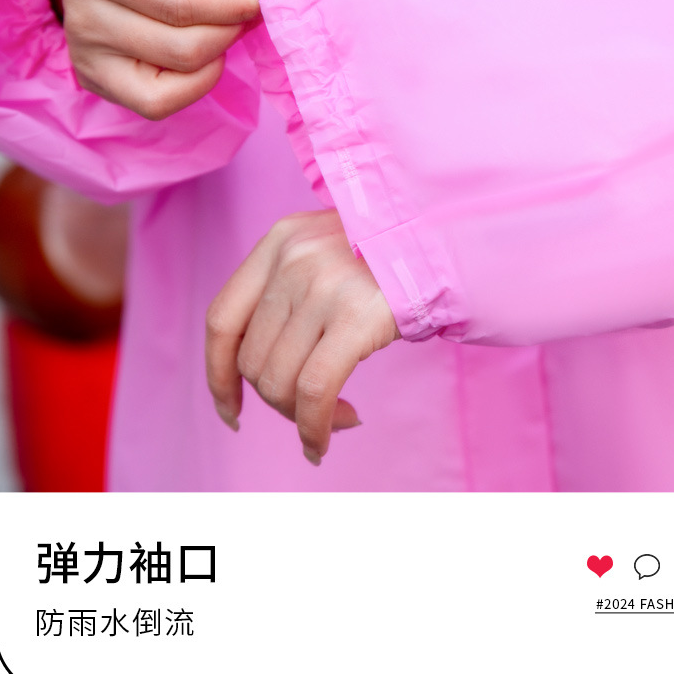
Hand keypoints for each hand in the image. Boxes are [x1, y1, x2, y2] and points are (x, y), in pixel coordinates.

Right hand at [53, 0, 274, 119]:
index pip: (180, 5)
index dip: (231, 5)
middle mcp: (85, 18)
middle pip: (183, 49)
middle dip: (228, 30)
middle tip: (244, 11)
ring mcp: (87, 57)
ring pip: (176, 80)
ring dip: (216, 56)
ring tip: (222, 27)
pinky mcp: (96, 82)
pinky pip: (157, 105)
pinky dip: (193, 86)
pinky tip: (201, 57)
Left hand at [206, 210, 400, 464]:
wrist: (454, 234)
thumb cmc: (396, 255)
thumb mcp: (330, 251)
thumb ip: (290, 289)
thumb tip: (259, 370)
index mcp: (279, 241)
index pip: (222, 320)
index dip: (218, 375)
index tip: (231, 409)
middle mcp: (292, 258)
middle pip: (253, 360)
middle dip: (277, 402)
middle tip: (313, 413)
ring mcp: (322, 286)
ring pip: (279, 381)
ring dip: (301, 418)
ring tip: (337, 418)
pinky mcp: (356, 317)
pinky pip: (314, 391)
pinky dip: (314, 428)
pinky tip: (325, 439)